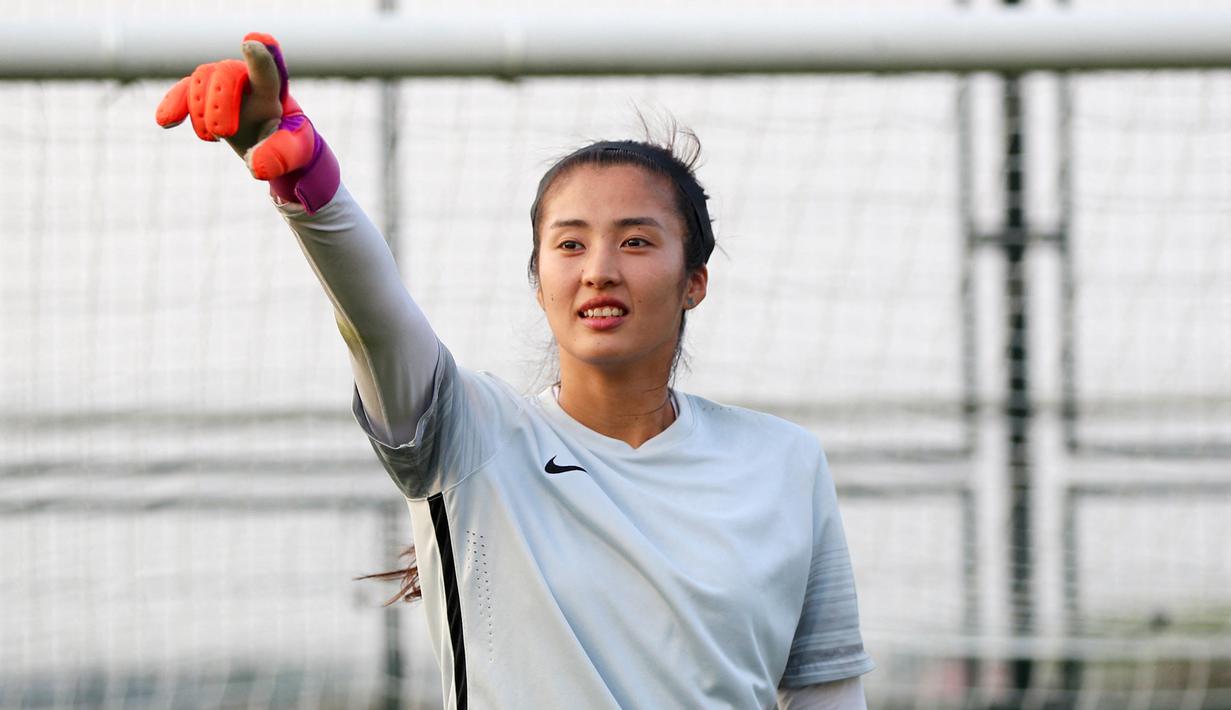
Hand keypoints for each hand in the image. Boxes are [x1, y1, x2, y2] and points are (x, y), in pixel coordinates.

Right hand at [155, 33, 338, 211]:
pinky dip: (173, 105)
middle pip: (226, 73)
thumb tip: (257, 166)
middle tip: (224, 134)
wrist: (270, 142)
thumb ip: (280, 155)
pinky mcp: (202, 95)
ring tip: (214, 139)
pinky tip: (166, 123)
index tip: (252, 44)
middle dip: (220, 103)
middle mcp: (245, 80)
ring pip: (201, 79)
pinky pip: (182, 91)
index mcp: (272, 91)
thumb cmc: (286, 142)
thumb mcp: (294, 153)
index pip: (267, 70)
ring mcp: (221, 85)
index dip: (260, 57)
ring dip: (200, 110)